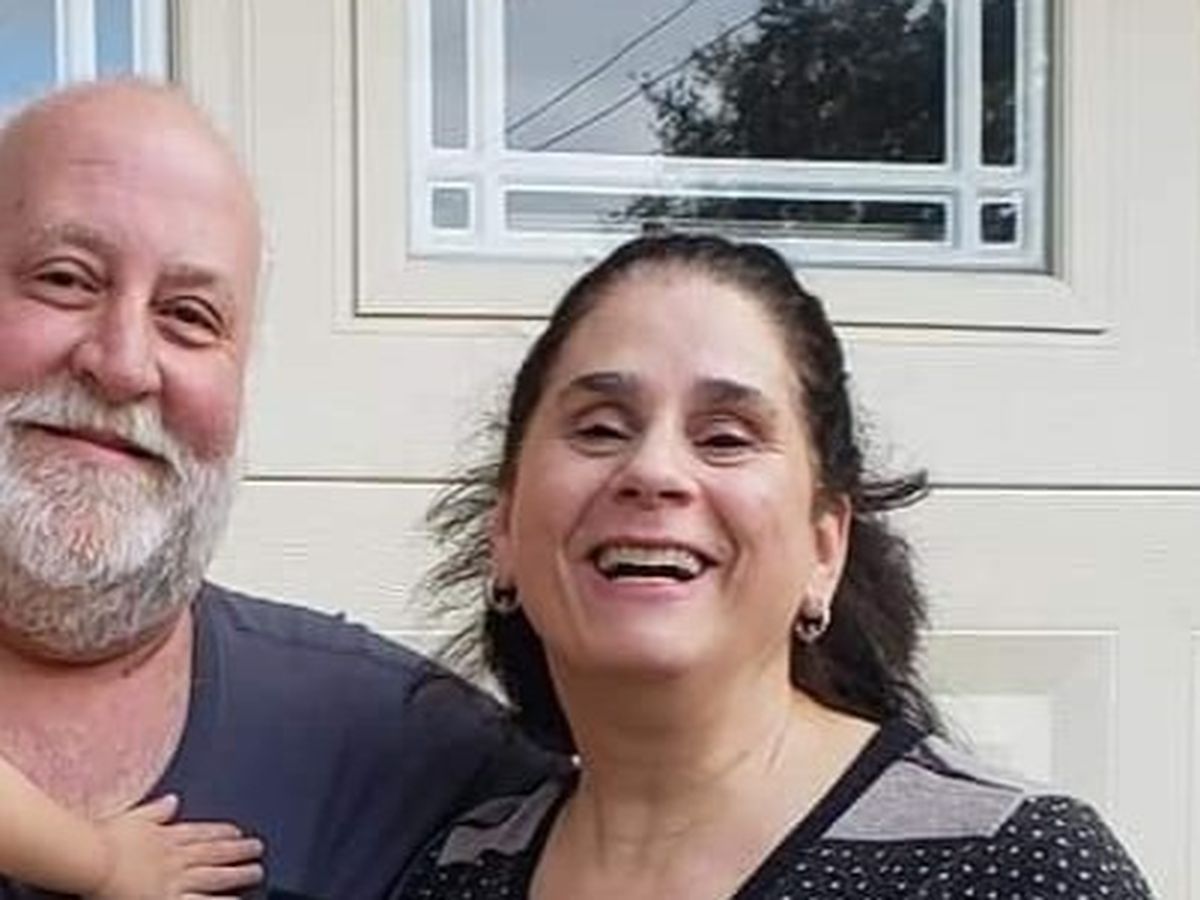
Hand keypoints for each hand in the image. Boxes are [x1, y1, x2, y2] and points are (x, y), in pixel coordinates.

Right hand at [89, 794, 263, 899]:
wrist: (92, 860)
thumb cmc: (101, 840)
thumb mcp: (131, 816)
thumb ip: (154, 811)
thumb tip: (173, 799)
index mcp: (165, 835)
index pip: (199, 832)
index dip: (220, 831)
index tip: (237, 831)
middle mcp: (176, 856)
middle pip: (214, 852)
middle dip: (238, 850)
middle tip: (258, 847)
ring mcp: (176, 878)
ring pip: (215, 876)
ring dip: (238, 873)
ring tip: (257, 871)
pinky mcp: (170, 899)